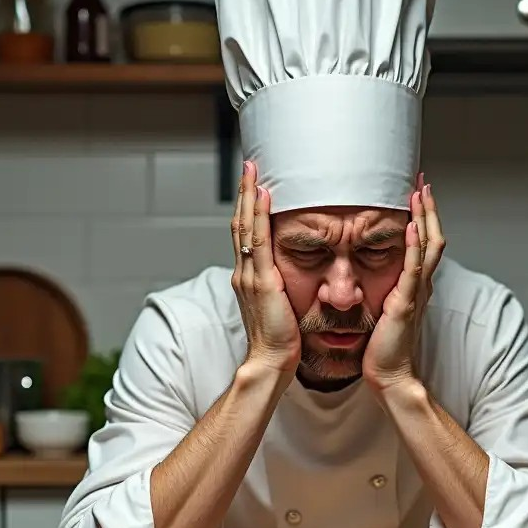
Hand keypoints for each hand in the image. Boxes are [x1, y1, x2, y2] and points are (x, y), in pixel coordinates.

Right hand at [230, 161, 300, 375]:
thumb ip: (278, 288)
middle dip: (244, 193)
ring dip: (248, 196)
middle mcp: (244, 273)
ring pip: (245, 227)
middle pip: (240, 223)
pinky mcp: (261, 282)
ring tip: (253, 170)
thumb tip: (287, 278)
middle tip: (249, 165)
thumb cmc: (280, 341)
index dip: (246, 208)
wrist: (271, 362)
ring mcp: (250, 276)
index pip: (245, 235)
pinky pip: (259, 241)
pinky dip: (259, 216)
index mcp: (248, 278)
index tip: (253, 184)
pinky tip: (263, 195)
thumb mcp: (279, 307)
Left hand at [362, 179, 444, 392]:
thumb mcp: (384, 308)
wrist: (388, 374)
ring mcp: (415, 293)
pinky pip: (412, 270)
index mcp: (414, 284)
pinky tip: (410, 227)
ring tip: (419, 193)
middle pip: (432, 237)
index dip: (423, 216)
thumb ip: (384, 289)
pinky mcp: (405, 303)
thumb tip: (368, 272)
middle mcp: (420, 285)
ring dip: (424, 218)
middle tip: (422, 182)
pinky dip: (413, 247)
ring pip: (427, 247)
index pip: (424, 242)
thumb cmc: (381, 346)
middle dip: (428, 208)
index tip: (416, 192)